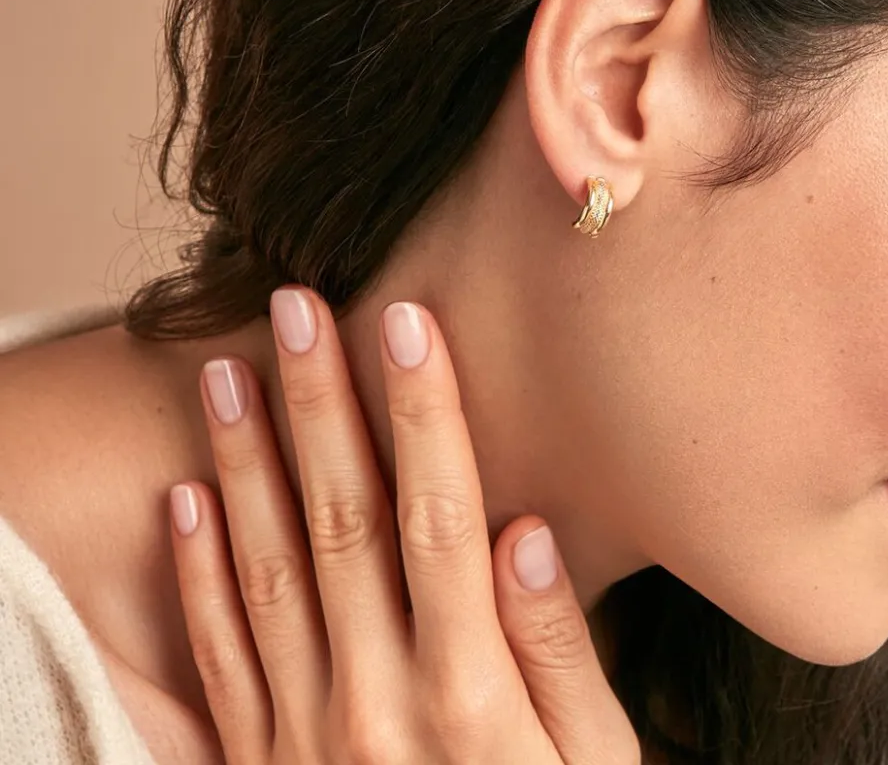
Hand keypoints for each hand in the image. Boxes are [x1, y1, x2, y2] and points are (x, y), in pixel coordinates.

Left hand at [168, 286, 640, 763]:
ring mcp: (304, 732)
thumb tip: (524, 535)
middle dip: (320, 403)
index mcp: (469, 694)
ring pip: (265, 570)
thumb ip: (558, 656)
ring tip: (228, 374)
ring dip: (244, 463)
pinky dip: (197, 574)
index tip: (407, 324)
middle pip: (343, 519)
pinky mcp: (260, 762)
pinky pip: (219, 657)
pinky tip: (186, 500)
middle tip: (297, 310)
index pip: (441, 515)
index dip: (424, 412)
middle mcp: (375, 698)